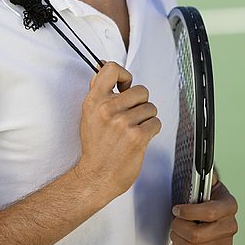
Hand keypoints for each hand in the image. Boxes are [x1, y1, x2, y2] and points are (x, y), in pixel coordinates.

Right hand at [74, 61, 161, 203]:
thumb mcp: (88, 114)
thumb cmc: (95, 146)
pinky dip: (152, 130)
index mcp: (94, 101)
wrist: (96, 176)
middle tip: (132, 114)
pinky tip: (140, 137)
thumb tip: (103, 69)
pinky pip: (156, 122)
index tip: (124, 86)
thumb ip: (98, 92)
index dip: (124, 75)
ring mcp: (123, 123)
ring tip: (134, 128)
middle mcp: (108, 109)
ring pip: (151, 107)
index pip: (111, 69)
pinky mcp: (137, 137)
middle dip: (140, 102)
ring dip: (146, 118)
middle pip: (140, 90)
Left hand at [170, 179, 237, 244]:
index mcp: (229, 205)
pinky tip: (179, 242)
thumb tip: (195, 162)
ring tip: (175, 231)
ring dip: (177, 240)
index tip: (176, 209)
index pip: (209, 212)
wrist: (214, 207)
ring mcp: (225, 243)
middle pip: (198, 235)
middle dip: (178, 228)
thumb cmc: (205, 194)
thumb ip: (200, 174)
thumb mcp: (205, 180)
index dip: (189, 212)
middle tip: (173, 221)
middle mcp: (230, 226)